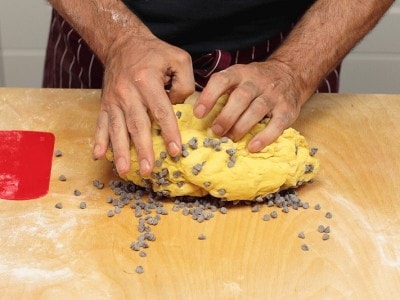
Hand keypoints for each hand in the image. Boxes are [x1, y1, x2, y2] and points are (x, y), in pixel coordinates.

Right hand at [93, 36, 194, 175]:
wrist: (122, 43)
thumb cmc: (153, 53)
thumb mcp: (178, 59)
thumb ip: (185, 83)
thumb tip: (179, 108)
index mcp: (146, 80)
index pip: (161, 111)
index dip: (169, 132)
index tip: (175, 151)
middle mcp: (127, 92)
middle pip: (137, 124)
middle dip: (143, 149)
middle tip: (149, 170)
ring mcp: (113, 99)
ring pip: (117, 128)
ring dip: (121, 151)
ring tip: (125, 170)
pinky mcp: (105, 103)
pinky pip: (101, 123)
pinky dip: (99, 140)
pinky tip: (98, 155)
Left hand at [194, 59, 309, 151]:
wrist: (291, 74)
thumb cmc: (255, 82)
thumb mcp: (238, 77)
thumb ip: (222, 92)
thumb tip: (200, 116)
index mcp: (240, 73)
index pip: (222, 80)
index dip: (209, 97)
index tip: (198, 114)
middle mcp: (257, 81)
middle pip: (241, 97)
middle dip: (226, 116)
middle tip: (216, 131)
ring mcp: (274, 95)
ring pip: (257, 109)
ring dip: (241, 126)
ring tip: (231, 139)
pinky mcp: (287, 109)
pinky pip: (277, 124)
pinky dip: (264, 137)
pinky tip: (252, 147)